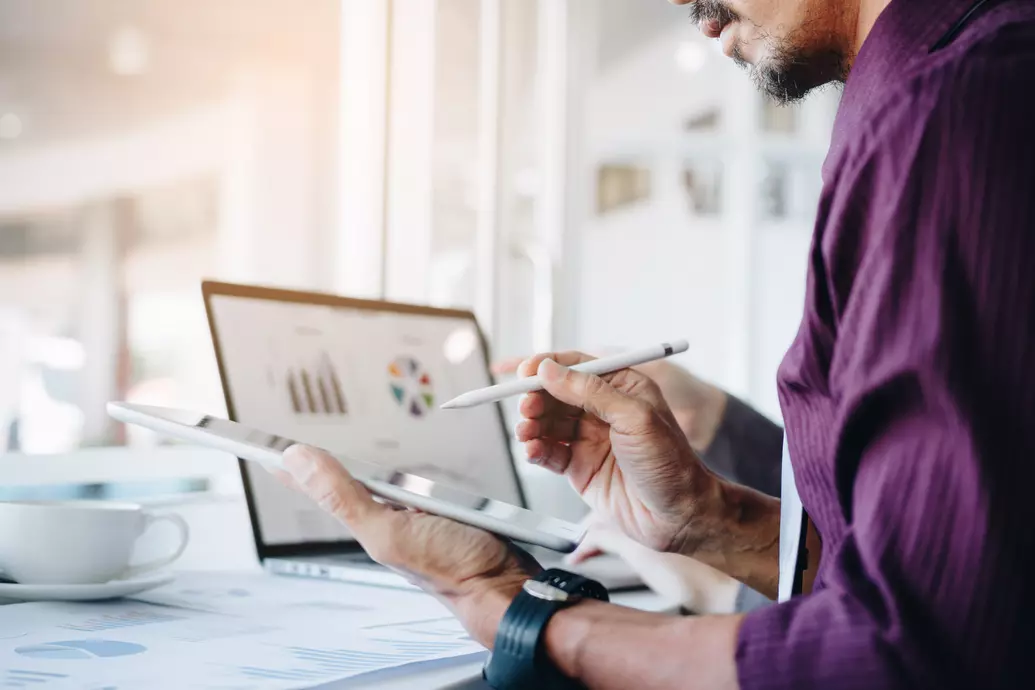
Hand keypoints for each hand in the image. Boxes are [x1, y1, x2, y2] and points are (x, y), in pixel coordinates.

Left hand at [278, 445, 539, 647]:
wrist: (504, 585)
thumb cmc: (451, 568)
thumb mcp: (387, 530)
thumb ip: (343, 496)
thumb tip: (296, 458)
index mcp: (363, 521)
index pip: (315, 487)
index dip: (286, 465)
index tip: (256, 446)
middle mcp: (382, 519)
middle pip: (341, 484)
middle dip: (313, 465)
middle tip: (287, 448)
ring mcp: (410, 518)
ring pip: (375, 486)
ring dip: (351, 472)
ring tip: (320, 462)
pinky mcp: (440, 515)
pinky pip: (411, 491)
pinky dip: (400, 481)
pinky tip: (394, 480)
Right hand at [514, 352, 724, 554]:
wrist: (678, 517)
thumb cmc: (671, 465)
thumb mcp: (635, 417)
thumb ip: (591, 391)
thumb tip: (552, 371)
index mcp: (623, 388)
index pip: (578, 367)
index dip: (548, 367)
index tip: (526, 372)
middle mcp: (604, 411)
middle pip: (557, 394)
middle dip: (537, 398)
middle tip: (527, 406)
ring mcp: (590, 439)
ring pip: (549, 422)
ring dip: (532, 424)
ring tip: (527, 431)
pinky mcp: (580, 467)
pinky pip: (550, 452)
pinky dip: (536, 449)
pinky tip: (532, 450)